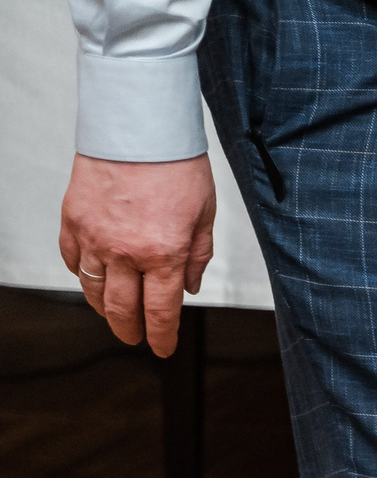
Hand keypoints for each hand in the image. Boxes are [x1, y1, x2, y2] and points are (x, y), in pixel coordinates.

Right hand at [59, 152, 216, 356]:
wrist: (138, 129)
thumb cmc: (176, 167)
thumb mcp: (204, 215)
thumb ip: (196, 256)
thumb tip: (188, 288)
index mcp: (163, 253)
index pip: (161, 311)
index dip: (162, 336)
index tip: (163, 348)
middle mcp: (124, 252)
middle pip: (122, 309)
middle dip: (130, 331)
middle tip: (136, 338)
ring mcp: (92, 238)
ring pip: (93, 289)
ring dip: (105, 308)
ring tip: (115, 313)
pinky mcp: (71, 221)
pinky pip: (71, 260)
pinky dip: (82, 275)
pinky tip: (94, 278)